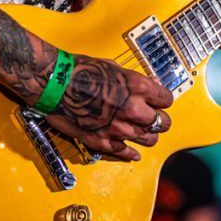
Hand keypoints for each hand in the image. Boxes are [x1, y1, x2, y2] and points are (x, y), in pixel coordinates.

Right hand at [45, 55, 172, 161]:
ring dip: (148, 135)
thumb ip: (134, 79)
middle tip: (154, 117)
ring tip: (143, 132)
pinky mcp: (103, 141)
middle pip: (163, 123)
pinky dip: (130, 153)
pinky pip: (125, 152)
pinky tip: (133, 152)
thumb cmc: (79, 70)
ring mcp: (119, 128)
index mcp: (137, 87)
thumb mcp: (112, 66)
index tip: (159, 101)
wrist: (54, 83)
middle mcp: (132, 109)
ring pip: (149, 140)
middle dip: (160, 119)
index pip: (166, 99)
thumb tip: (151, 83)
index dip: (162, 100)